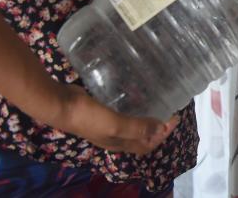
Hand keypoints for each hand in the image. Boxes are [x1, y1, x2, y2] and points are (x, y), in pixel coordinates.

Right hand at [49, 84, 178, 154]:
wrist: (62, 105)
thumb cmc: (89, 117)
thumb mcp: (115, 125)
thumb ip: (137, 128)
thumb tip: (162, 129)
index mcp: (120, 143)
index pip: (147, 145)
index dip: (163, 135)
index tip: (175, 117)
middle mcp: (115, 137)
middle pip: (141, 136)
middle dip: (158, 126)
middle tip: (170, 108)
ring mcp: (108, 124)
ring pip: (133, 123)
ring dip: (146, 116)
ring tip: (158, 100)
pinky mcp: (103, 111)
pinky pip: (124, 111)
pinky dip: (134, 106)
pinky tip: (137, 93)